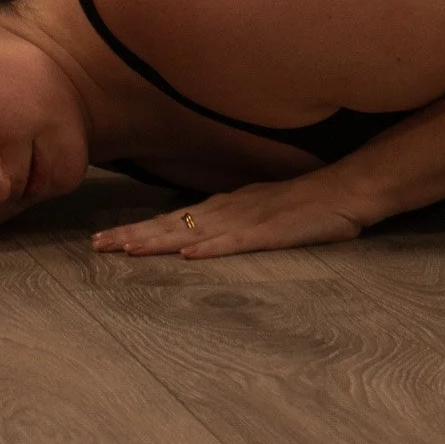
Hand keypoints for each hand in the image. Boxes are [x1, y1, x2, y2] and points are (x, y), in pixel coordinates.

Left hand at [90, 177, 364, 259]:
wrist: (348, 188)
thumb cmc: (308, 205)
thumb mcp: (261, 213)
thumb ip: (232, 224)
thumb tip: (200, 239)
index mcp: (224, 207)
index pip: (171, 220)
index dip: (137, 231)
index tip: (105, 241)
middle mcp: (228, 210)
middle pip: (172, 224)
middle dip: (133, 235)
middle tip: (96, 246)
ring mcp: (249, 219)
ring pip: (195, 232)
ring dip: (159, 241)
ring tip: (127, 250)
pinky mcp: (272, 232)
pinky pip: (237, 242)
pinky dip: (211, 248)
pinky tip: (189, 255)